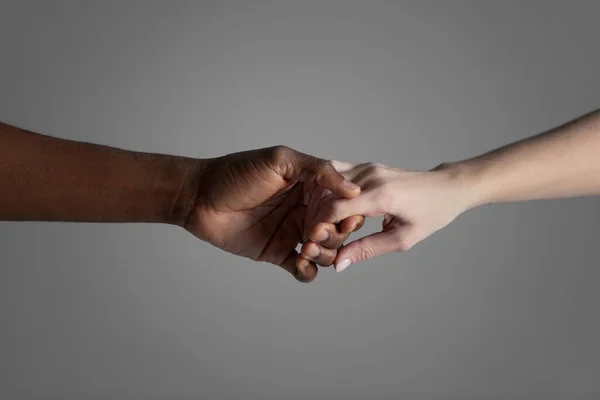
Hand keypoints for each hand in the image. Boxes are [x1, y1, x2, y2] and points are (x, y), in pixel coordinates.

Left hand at [182, 146, 364, 281]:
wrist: (199, 197)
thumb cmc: (236, 172)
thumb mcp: (280, 160)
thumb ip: (317, 170)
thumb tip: (353, 189)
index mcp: (310, 186)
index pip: (342, 203)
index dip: (348, 213)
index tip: (343, 218)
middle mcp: (305, 209)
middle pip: (338, 230)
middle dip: (335, 235)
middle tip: (314, 232)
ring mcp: (292, 232)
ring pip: (325, 251)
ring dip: (324, 254)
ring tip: (306, 249)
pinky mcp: (278, 252)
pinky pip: (303, 269)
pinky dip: (308, 271)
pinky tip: (299, 263)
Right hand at [306, 161, 474, 271]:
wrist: (448, 187)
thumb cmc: (431, 214)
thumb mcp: (402, 239)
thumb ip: (368, 250)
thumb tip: (339, 263)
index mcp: (382, 195)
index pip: (336, 208)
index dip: (319, 227)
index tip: (311, 243)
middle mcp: (371, 176)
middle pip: (327, 195)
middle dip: (315, 217)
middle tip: (312, 238)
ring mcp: (368, 167)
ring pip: (328, 184)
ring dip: (318, 204)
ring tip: (318, 226)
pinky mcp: (367, 166)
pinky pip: (337, 176)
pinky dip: (327, 192)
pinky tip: (325, 209)